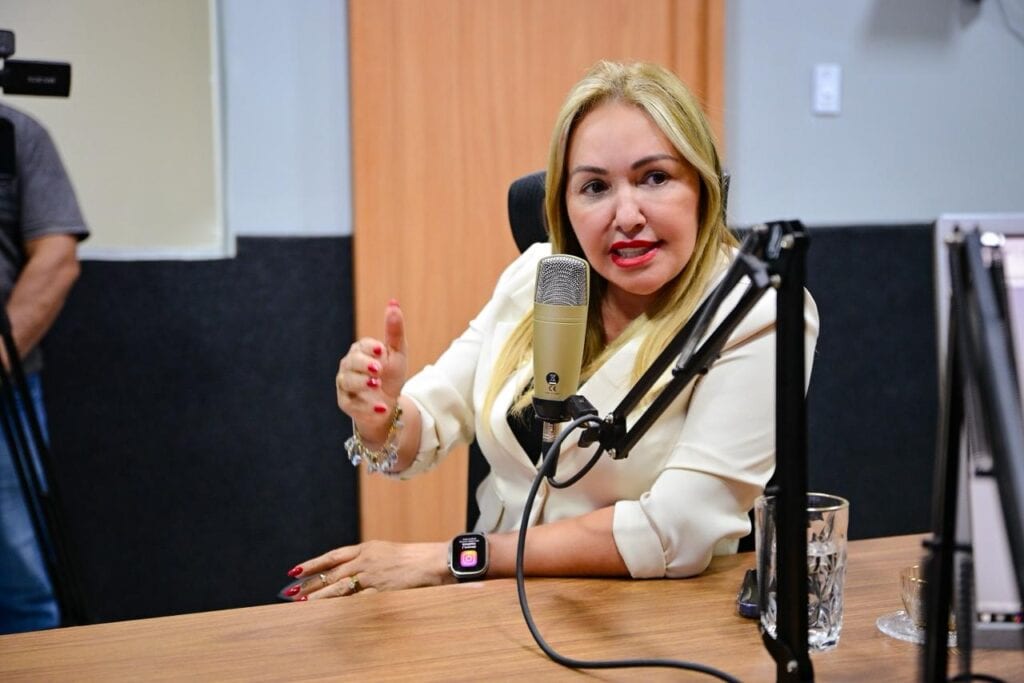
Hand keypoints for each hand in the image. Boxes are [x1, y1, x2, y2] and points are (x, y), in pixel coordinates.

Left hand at [283, 540, 451, 599]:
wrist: (431, 560)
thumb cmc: (411, 557)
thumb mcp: (385, 552)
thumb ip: (366, 559)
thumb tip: (349, 569)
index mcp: (366, 548)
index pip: (332, 556)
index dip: (313, 564)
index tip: (296, 571)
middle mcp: (365, 560)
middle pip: (332, 573)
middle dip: (310, 583)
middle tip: (291, 591)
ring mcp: (372, 575)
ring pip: (339, 587)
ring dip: (320, 596)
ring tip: (303, 603)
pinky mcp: (380, 589)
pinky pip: (356, 600)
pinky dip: (342, 606)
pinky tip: (330, 612)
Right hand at [336, 299, 407, 442]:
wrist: (388, 404)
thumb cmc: (391, 375)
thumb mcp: (397, 353)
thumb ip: (394, 330)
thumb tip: (394, 302)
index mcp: (361, 351)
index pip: (362, 346)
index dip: (370, 347)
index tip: (381, 349)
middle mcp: (349, 366)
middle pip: (352, 362)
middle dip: (364, 365)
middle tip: (378, 369)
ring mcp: (345, 385)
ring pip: (348, 382)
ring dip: (363, 384)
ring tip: (377, 385)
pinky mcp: (346, 403)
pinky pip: (352, 404)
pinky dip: (368, 407)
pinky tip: (382, 408)